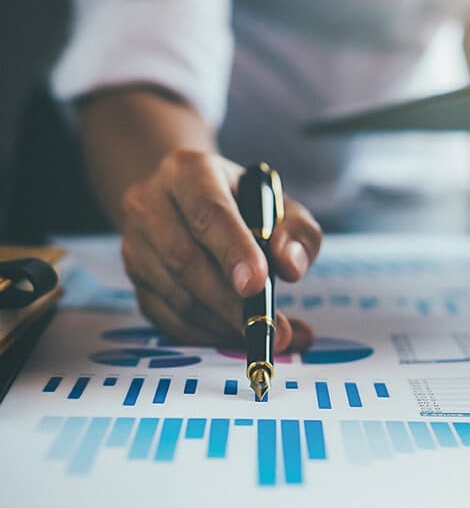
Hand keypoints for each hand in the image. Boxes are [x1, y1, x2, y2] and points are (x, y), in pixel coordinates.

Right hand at [120, 149, 321, 347]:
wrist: (190, 201)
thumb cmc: (244, 203)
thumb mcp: (280, 205)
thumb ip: (297, 232)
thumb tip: (290, 268)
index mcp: (188, 171)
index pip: (208, 212)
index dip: (233, 251)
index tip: (257, 284)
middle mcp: (150, 202)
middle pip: (184, 259)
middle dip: (230, 301)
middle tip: (269, 326)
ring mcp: (135, 243)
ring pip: (175, 295)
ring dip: (222, 323)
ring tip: (263, 333)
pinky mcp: (135, 280)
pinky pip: (168, 318)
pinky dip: (207, 335)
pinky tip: (237, 336)